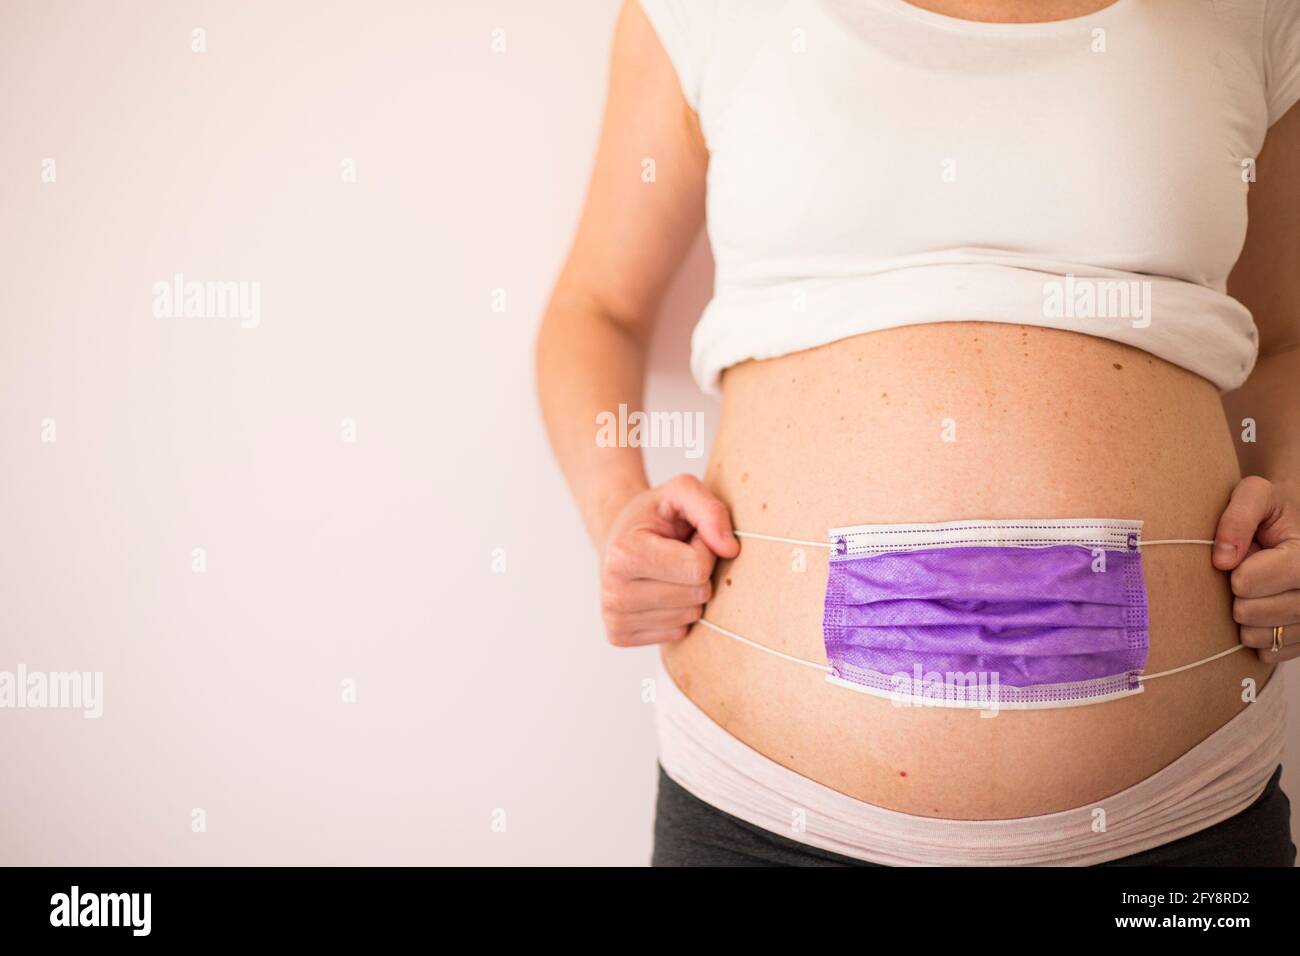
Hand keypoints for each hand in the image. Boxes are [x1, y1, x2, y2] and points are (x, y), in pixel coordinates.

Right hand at [599, 474, 739, 645]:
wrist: (619, 536)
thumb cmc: (655, 514)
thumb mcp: (682, 492)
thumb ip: (710, 510)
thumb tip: (730, 549)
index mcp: (623, 554)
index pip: (697, 569)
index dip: (705, 549)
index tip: (689, 537)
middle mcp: (613, 592)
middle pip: (696, 595)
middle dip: (699, 571)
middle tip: (678, 554)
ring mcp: (614, 618)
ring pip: (690, 617)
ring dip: (690, 592)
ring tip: (669, 571)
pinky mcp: (620, 636)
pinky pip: (678, 633)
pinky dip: (678, 612)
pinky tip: (660, 591)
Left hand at [1213, 476, 1299, 662]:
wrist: (1287, 530)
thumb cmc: (1268, 511)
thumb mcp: (1254, 494)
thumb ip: (1237, 517)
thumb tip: (1222, 560)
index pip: (1250, 581)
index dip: (1234, 572)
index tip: (1237, 560)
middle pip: (1252, 611)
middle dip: (1235, 594)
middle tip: (1243, 575)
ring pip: (1259, 636)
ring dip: (1242, 617)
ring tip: (1253, 593)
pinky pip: (1267, 652)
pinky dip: (1255, 636)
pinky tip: (1261, 612)